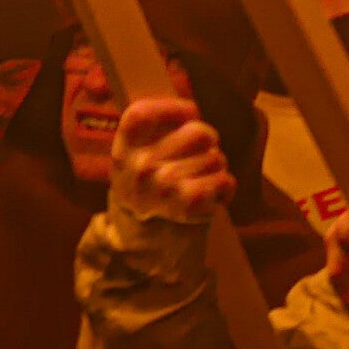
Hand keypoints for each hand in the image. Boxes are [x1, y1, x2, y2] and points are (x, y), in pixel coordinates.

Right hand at [110, 96, 232, 222]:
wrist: (144, 242)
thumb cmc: (145, 191)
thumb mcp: (131, 163)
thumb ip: (150, 136)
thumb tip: (188, 109)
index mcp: (124, 149)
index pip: (141, 113)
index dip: (172, 106)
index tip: (188, 111)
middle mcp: (142, 164)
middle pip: (198, 131)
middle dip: (208, 141)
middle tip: (201, 152)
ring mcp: (166, 183)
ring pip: (216, 157)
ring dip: (216, 168)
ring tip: (201, 179)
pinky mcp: (190, 201)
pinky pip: (225, 179)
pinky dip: (224, 187)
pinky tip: (211, 195)